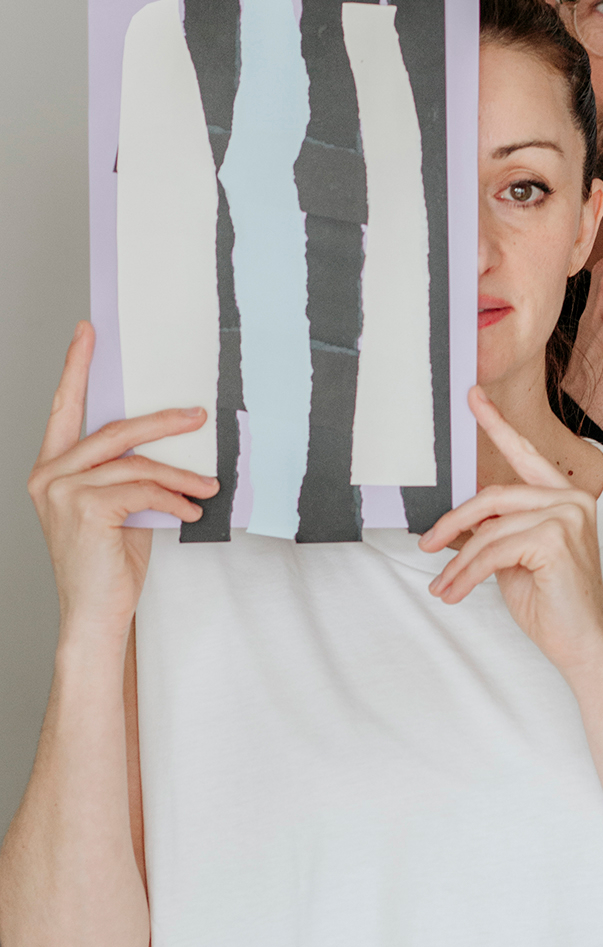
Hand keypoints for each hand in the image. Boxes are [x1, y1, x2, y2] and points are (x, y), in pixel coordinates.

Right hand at [29, 321, 217, 643]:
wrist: (96, 615)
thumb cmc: (110, 562)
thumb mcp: (120, 505)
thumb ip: (130, 471)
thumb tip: (174, 440)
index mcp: (54, 469)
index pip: (65, 408)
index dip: (76, 367)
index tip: (87, 332)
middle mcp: (50, 476)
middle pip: (115, 430)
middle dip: (163, 420)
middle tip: (198, 415)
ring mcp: (62, 492)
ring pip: (137, 463)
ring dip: (182, 474)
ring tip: (209, 486)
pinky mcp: (84, 509)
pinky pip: (144, 489)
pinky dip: (174, 498)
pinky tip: (191, 510)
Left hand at [419, 387, 602, 682]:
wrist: (585, 648)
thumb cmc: (553, 606)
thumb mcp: (517, 558)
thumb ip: (499, 529)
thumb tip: (459, 523)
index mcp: (566, 497)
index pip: (526, 455)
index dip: (497, 425)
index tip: (474, 397)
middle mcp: (572, 499)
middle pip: (494, 496)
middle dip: (454, 521)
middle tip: (428, 543)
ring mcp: (568, 516)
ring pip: (489, 529)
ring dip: (458, 561)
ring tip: (443, 586)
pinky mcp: (556, 539)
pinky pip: (493, 551)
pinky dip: (467, 573)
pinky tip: (454, 592)